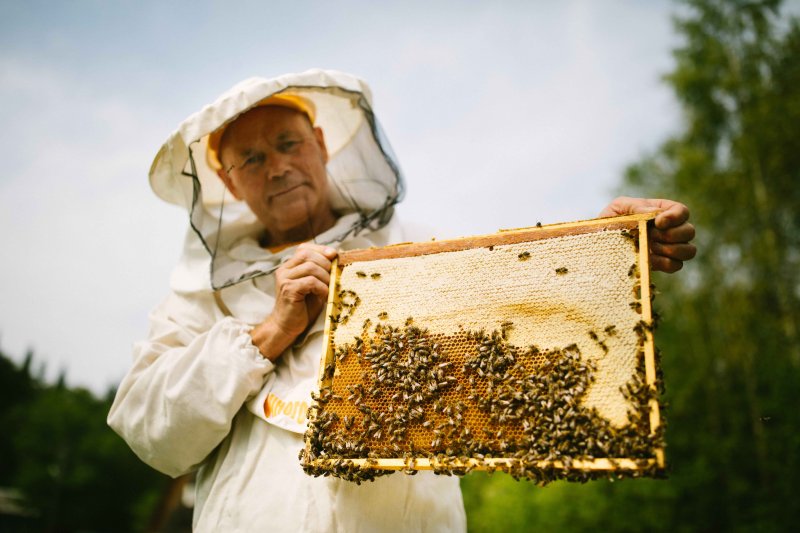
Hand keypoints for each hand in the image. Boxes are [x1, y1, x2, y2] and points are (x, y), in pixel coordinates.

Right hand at [250, 243, 337, 360]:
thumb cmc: (303, 307)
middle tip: (333, 276)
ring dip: (325, 277)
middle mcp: (284, 270)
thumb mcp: (314, 285)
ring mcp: (284, 279)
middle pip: (307, 254)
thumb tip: (337, 258)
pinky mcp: (288, 289)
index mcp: (289, 266)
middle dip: (325, 263)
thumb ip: (320, 272)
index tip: (334, 255)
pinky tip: (324, 295)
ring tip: (330, 287)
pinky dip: (322, 287)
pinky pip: (310, 281)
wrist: (287, 326)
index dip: (320, 249)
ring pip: (310, 267)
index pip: (304, 248)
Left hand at [599, 196, 696, 272]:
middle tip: (651, 236)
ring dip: (671, 249)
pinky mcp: (663, 264)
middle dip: (672, 235)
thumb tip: (654, 213)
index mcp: (663, 211)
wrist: (600, 242)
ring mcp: (669, 248)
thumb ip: (636, 206)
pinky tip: (650, 258)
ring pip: (689, 250)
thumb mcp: (619, 207)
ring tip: (651, 247)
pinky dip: (666, 263)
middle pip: (689, 231)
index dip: (675, 217)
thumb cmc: (611, 220)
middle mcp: (671, 229)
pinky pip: (676, 265)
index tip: (658, 222)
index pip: (682, 211)